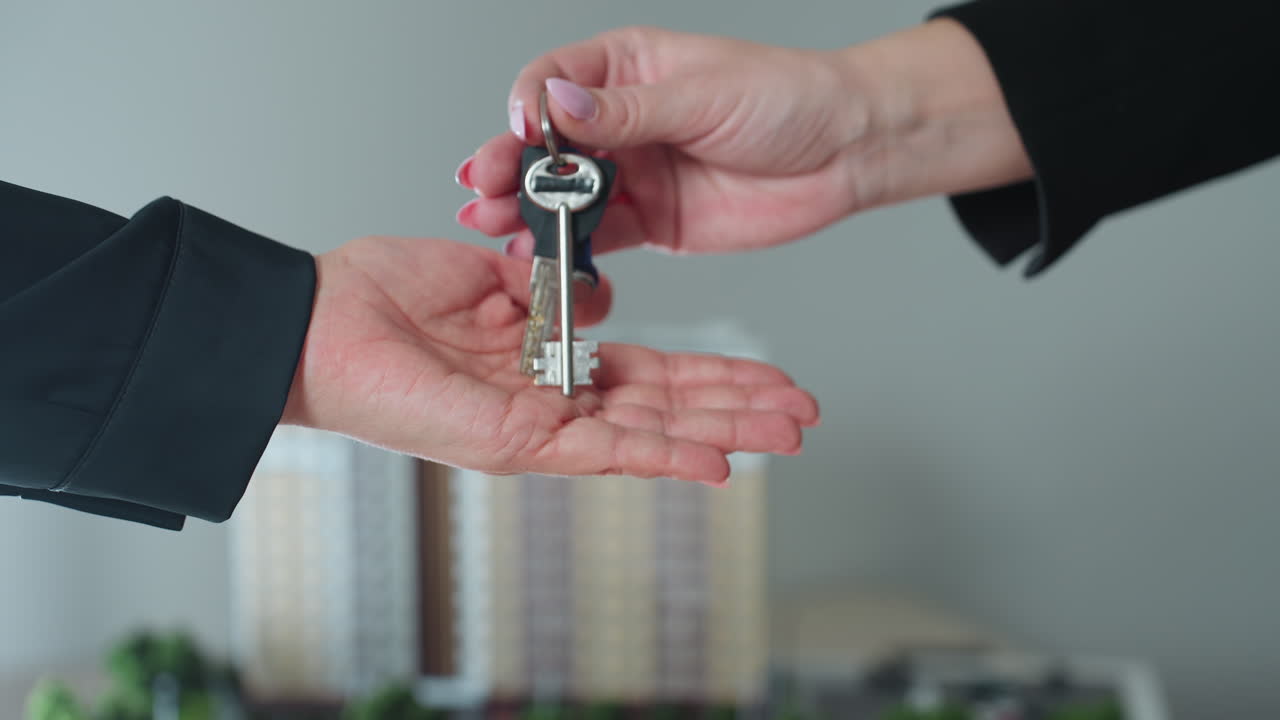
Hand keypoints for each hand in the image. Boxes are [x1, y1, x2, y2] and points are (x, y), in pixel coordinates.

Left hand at [281, 236, 818, 483]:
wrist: (319, 321)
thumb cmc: (381, 299)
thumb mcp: (485, 274)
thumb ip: (551, 290)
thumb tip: (605, 295)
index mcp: (547, 363)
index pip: (650, 373)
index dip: (712, 376)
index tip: (766, 377)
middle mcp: (552, 402)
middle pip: (667, 408)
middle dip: (739, 411)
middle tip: (802, 416)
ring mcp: (539, 429)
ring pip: (650, 435)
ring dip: (722, 435)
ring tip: (786, 437)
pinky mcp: (516, 443)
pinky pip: (602, 452)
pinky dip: (661, 458)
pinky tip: (717, 464)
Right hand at [457, 22, 1031, 256]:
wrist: (846, 153)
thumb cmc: (788, 99)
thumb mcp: (703, 95)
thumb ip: (627, 112)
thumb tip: (555, 108)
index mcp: (627, 68)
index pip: (554, 81)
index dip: (528, 108)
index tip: (521, 132)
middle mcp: (621, 121)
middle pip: (548, 144)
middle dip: (510, 165)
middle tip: (481, 187)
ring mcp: (634, 173)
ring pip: (566, 193)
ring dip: (527, 209)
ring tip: (493, 224)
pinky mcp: (651, 221)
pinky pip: (600, 236)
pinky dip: (568, 246)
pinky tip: (538, 252)